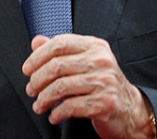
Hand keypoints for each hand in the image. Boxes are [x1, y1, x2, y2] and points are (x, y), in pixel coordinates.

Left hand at [22, 34, 155, 138]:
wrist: (130, 109)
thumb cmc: (103, 84)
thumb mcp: (85, 62)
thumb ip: (61, 51)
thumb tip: (36, 41)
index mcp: (95, 46)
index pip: (60, 44)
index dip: (38, 56)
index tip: (27, 70)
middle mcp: (101, 60)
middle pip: (57, 66)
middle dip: (37, 80)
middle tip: (31, 90)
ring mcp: (105, 81)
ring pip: (61, 87)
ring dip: (44, 99)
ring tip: (39, 105)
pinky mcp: (105, 103)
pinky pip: (71, 106)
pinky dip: (57, 113)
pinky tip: (54, 116)